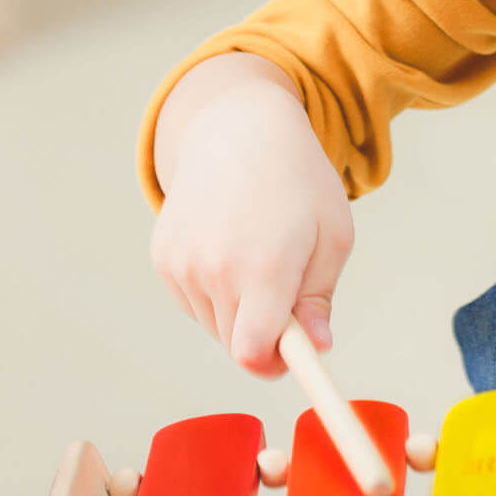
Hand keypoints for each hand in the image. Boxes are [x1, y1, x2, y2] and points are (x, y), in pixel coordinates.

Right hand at [150, 72, 353, 376]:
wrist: (240, 130)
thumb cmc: (300, 183)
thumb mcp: (332, 236)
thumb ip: (319, 298)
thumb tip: (315, 347)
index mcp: (265, 266)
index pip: (254, 354)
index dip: (275, 365)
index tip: (293, 357)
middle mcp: (214, 268)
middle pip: (237, 345)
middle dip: (266, 334)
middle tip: (289, 289)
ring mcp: (181, 263)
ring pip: (214, 326)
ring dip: (240, 311)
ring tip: (260, 256)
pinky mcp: (162, 256)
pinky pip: (193, 302)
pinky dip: (215, 291)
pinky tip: (231, 249)